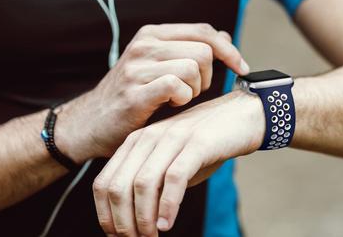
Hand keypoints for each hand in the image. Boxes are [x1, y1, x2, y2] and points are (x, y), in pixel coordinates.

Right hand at [57, 24, 248, 162]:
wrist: (91, 122)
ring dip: (195, 89)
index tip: (241, 67)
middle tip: (192, 90)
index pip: (204, 31)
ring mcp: (138, 66)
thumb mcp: (161, 64)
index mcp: (153, 34)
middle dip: (208, 76)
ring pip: (194, 68)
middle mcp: (145, 44)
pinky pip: (178, 86)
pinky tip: (170, 104)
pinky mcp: (135, 91)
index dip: (228, 50)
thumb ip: (191, 49)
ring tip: (178, 98)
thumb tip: (226, 38)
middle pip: (204, 51)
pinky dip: (182, 99)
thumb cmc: (133, 94)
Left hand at [92, 90, 264, 236]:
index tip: (117, 235)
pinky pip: (174, 178)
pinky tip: (168, 223)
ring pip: (143, 184)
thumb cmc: (204, 144)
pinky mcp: (197, 143)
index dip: (106, 215)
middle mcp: (150, 137)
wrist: (239, 116)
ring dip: (144, 219)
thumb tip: (133, 220)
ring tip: (152, 235)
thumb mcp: (170, 161)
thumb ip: (152, 183)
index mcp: (137, 141)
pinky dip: (168, 206)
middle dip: (122, 223)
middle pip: (119, 186)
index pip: (103, 182)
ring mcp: (173, 138)